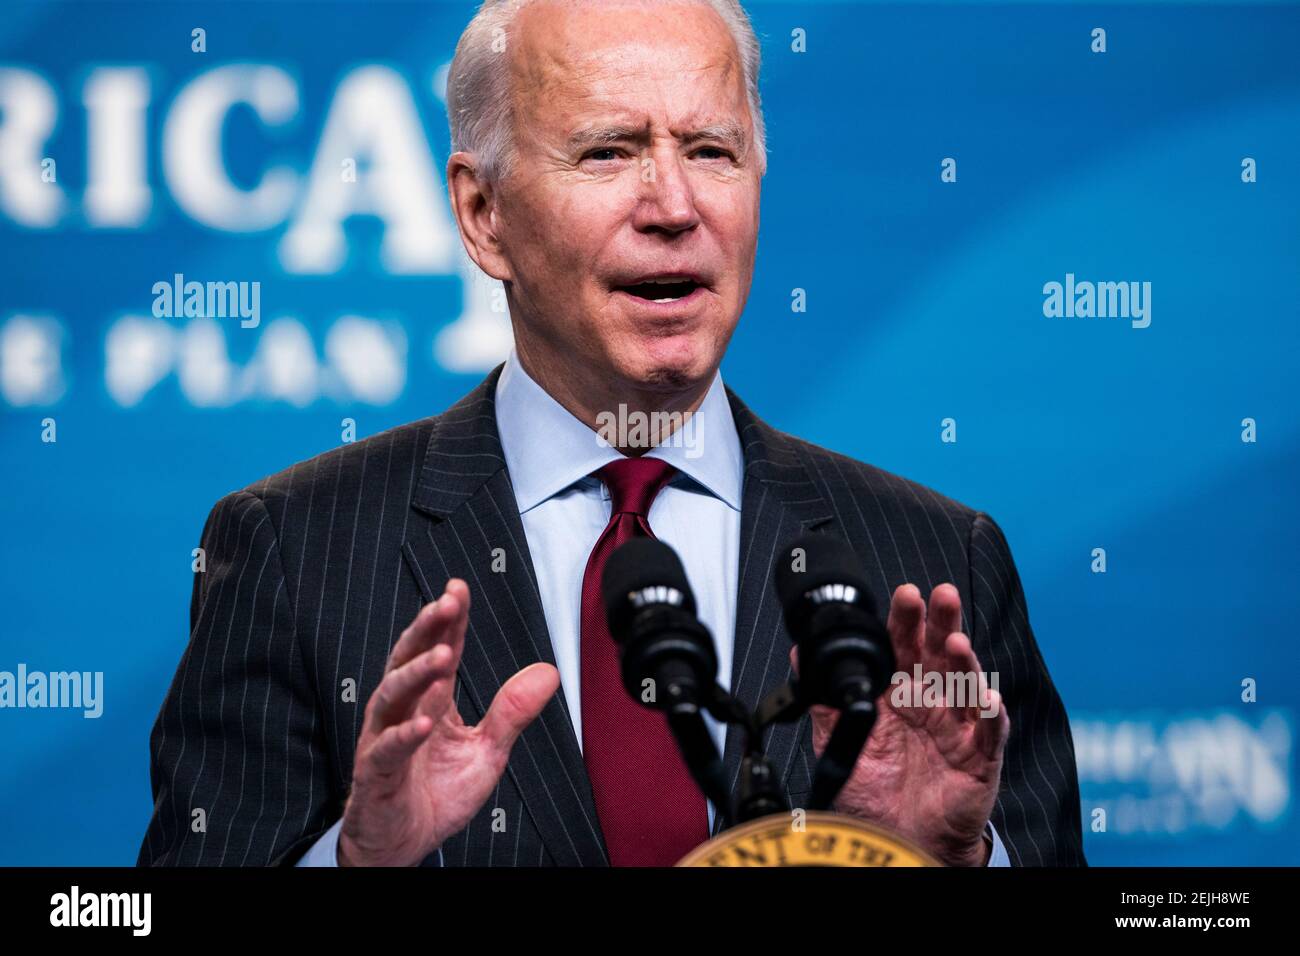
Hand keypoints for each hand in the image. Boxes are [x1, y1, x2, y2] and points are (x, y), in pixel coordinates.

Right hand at [338, 579, 559, 865]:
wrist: (404, 843)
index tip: (459, 589)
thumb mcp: (488, 750)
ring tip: (442, 654)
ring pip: (392, 695)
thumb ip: (512, 711)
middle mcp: (404, 711)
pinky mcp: (376, 774)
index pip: (439, 649)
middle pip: (408, 659)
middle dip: (427, 629)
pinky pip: (385, 749)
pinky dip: (404, 734)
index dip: (449, 620)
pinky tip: (424, 722)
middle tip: (446, 603)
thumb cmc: (438, 793)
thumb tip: (548, 672)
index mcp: (431, 700)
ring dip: (416, 672)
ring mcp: (384, 739)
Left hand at [792, 583, 1008, 866]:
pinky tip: (989, 700)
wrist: (897, 841)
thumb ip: (824, 700)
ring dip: (966, 662)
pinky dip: (993, 716)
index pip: (904, 648)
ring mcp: (957, 729)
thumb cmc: (873, 793)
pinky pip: (991, 734)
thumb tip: (800, 657)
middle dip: (941, 624)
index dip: (906, 621)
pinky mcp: (979, 759)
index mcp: (899, 694)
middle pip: (940, 655)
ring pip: (967, 686)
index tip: (905, 596)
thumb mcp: (838, 743)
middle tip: (939, 597)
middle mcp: (931, 704)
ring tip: (957, 642)